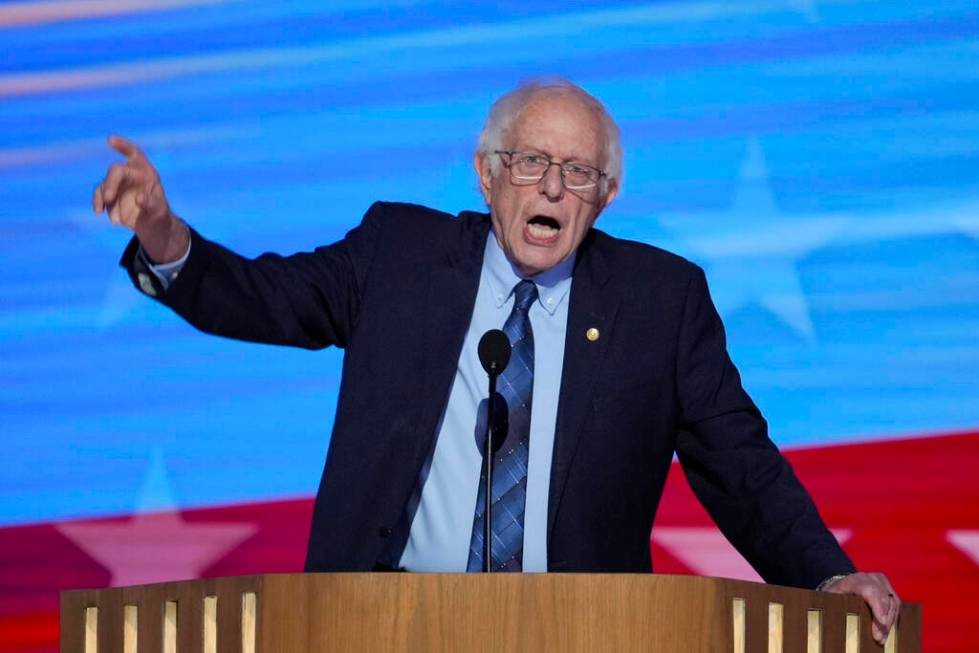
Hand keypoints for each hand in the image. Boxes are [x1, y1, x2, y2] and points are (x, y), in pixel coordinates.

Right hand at [93, 135, 187, 262]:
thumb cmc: (159, 214)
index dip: (123, 146)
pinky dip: (98, 203)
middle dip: (111, 183)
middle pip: (116, 171)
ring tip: (116, 220)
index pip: (134, 153)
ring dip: (106, 200)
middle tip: (109, 199)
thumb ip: (151, 204)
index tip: (110, 140)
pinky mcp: (110, 195)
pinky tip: (99, 213)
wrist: (152, 227)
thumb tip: (139, 198)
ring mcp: (118, 184)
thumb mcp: (159, 211)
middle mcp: (131, 174)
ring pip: (105, 185)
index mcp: (147, 172)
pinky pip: (100, 195)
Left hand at [823, 572, 899, 644]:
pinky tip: (886, 630)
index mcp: (855, 580)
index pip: (870, 591)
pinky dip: (892, 618)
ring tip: (883, 637)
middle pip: (883, 599)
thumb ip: (833, 604)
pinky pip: (895, 604)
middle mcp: (871, 578)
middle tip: (879, 638)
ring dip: (889, 622)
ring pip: (892, 603)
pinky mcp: (888, 587)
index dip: (878, 607)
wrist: (843, 584)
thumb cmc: (836, 593)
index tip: (882, 622)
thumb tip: (835, 620)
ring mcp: (881, 582)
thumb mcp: (830, 597)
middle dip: (884, 621)